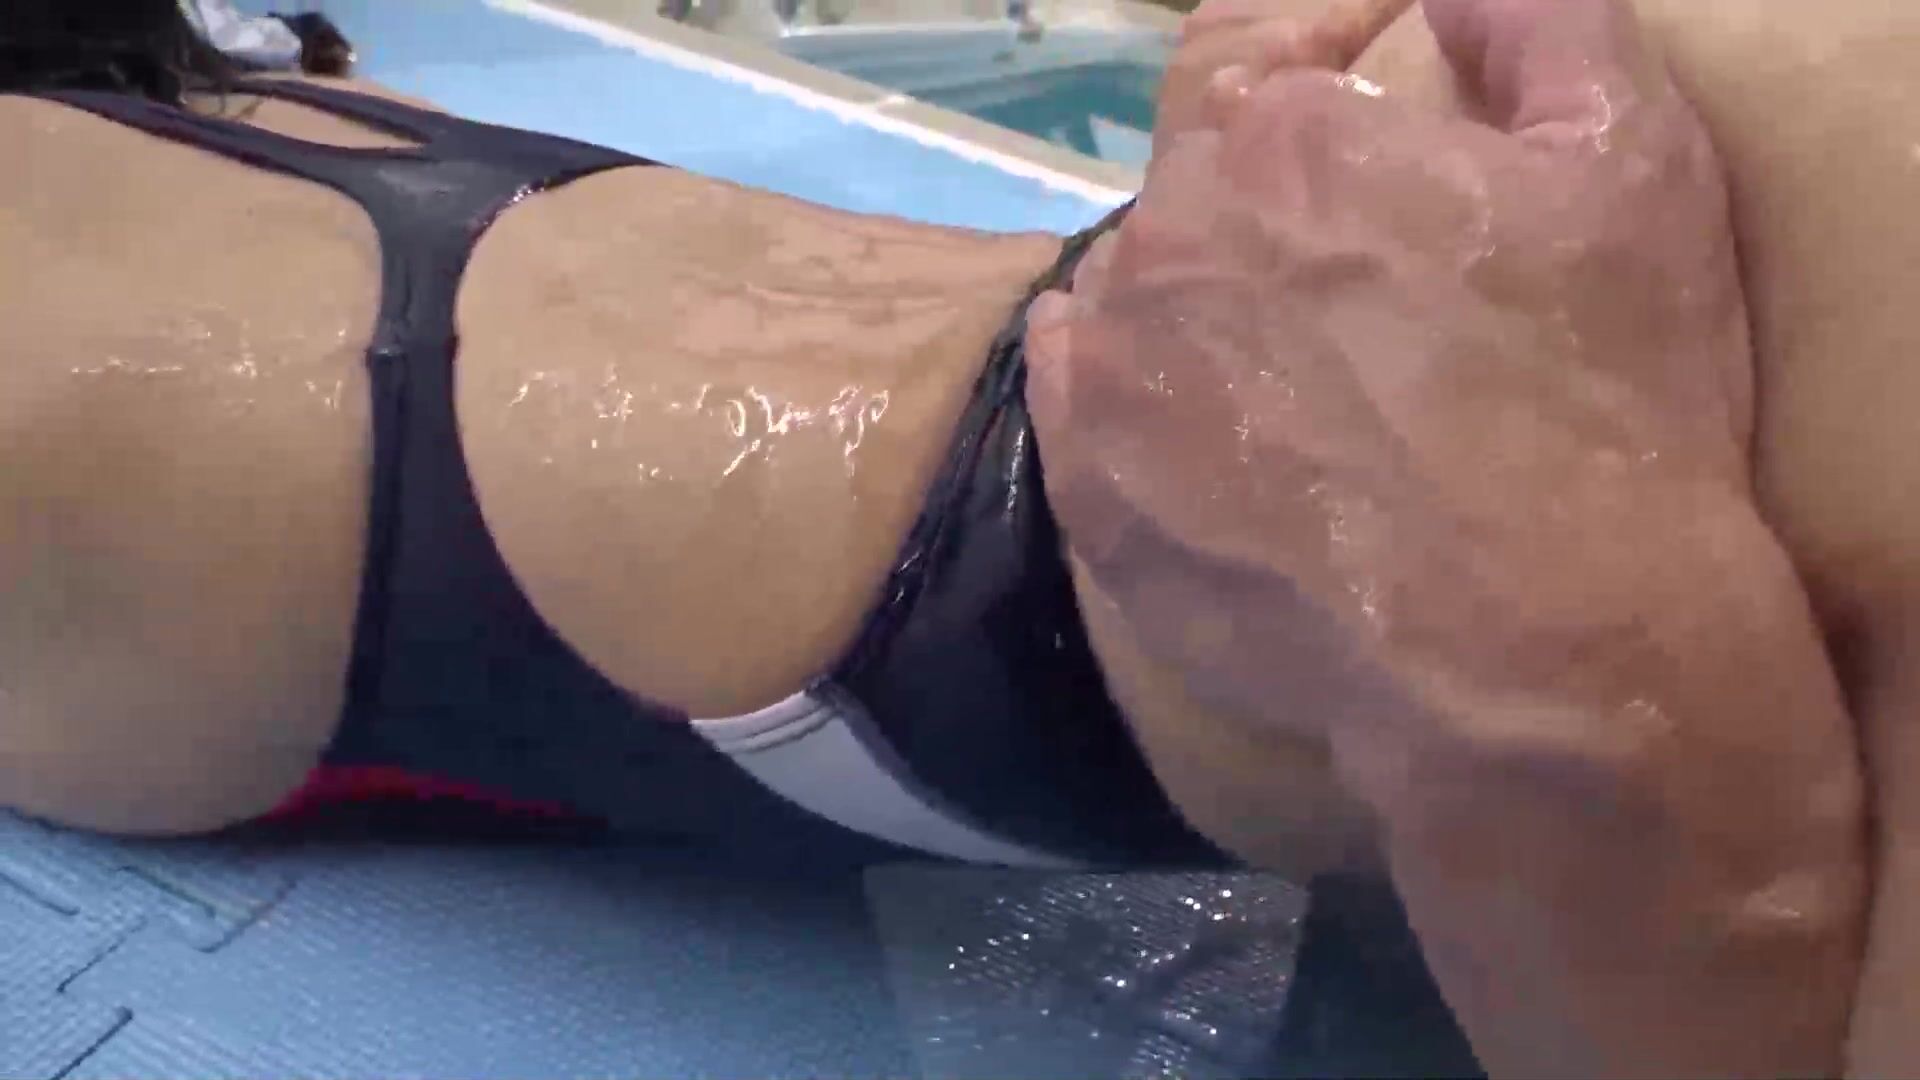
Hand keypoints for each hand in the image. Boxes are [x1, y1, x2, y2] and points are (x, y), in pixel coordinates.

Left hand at [1032, 0, 1754, 740]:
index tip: (1353, 97)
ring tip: (1294, 370)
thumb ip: (1536, 21)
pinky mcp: (1092, 494)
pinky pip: (1082, 401)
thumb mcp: (1629, 163)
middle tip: (1358, 278)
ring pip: (1136, 295)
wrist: (1541, 649)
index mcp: (1283, 145)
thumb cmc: (1603, 403)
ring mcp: (1114, 376)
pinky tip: (1208, 422)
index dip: (1306, 59)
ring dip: (1198, 303)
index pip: (1255, 58)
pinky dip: (1134, 394)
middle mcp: (1166, 241)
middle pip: (1196, 188)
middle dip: (1267, 206)